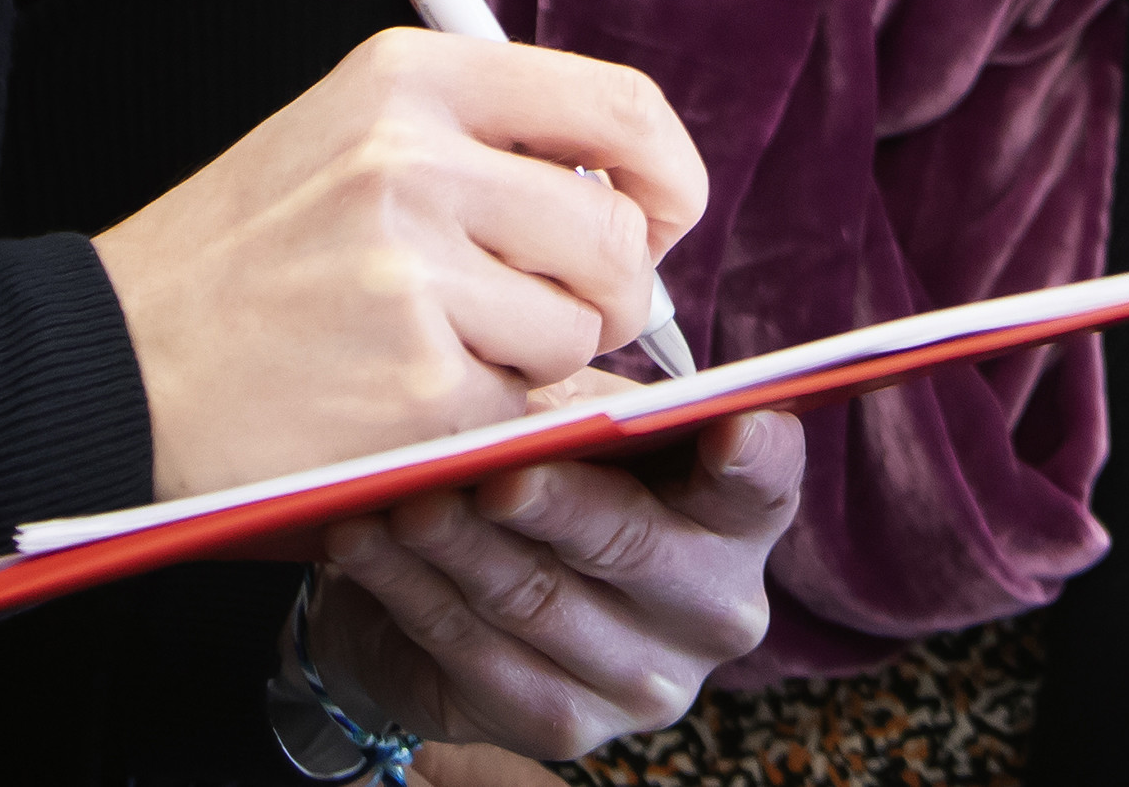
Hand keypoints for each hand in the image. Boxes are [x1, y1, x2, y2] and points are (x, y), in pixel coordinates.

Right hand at [95, 28, 704, 497]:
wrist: (113, 359)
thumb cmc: (239, 258)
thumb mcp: (347, 138)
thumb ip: (482, 144)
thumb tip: (635, 201)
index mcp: (407, 77)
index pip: (617, 105)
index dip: (667, 174)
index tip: (660, 215)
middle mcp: (412, 157)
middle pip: (618, 234)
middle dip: (611, 294)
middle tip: (544, 313)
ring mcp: (413, 271)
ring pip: (582, 329)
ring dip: (541, 363)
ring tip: (442, 352)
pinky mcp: (415, 383)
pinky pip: (529, 410)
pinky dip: (492, 423)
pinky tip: (410, 400)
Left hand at [318, 411, 801, 763]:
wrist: (463, 574)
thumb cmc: (541, 470)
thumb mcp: (569, 418)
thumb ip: (582, 407)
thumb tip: (543, 401)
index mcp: (736, 516)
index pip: (763, 483)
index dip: (753, 458)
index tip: (730, 429)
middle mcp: (715, 609)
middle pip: (637, 547)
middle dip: (558, 507)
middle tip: (495, 474)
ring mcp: (647, 680)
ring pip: (539, 601)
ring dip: (460, 546)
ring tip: (399, 499)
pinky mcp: (566, 726)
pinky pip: (476, 653)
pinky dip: (413, 590)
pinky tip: (364, 541)